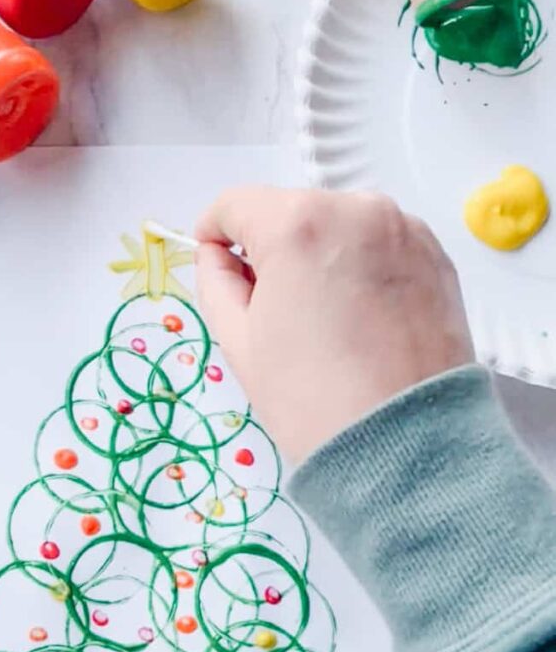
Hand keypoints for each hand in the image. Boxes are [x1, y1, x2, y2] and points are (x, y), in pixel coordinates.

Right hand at [196, 187, 473, 462]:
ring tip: (325, 316)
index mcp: (298, 224)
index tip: (215, 258)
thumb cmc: (312, 400)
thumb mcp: (240, 342)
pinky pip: (381, 244)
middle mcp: (356, 209)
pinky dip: (362, 265)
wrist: (406, 446)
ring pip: (340, 224)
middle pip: (292, 211)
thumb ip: (216, 282)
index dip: (215, 231)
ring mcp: (404, 229)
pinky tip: (361, 316)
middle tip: (274, 306)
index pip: (238, 204)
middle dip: (273, 247)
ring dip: (321, 254)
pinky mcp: (437, 255)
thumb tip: (218, 255)